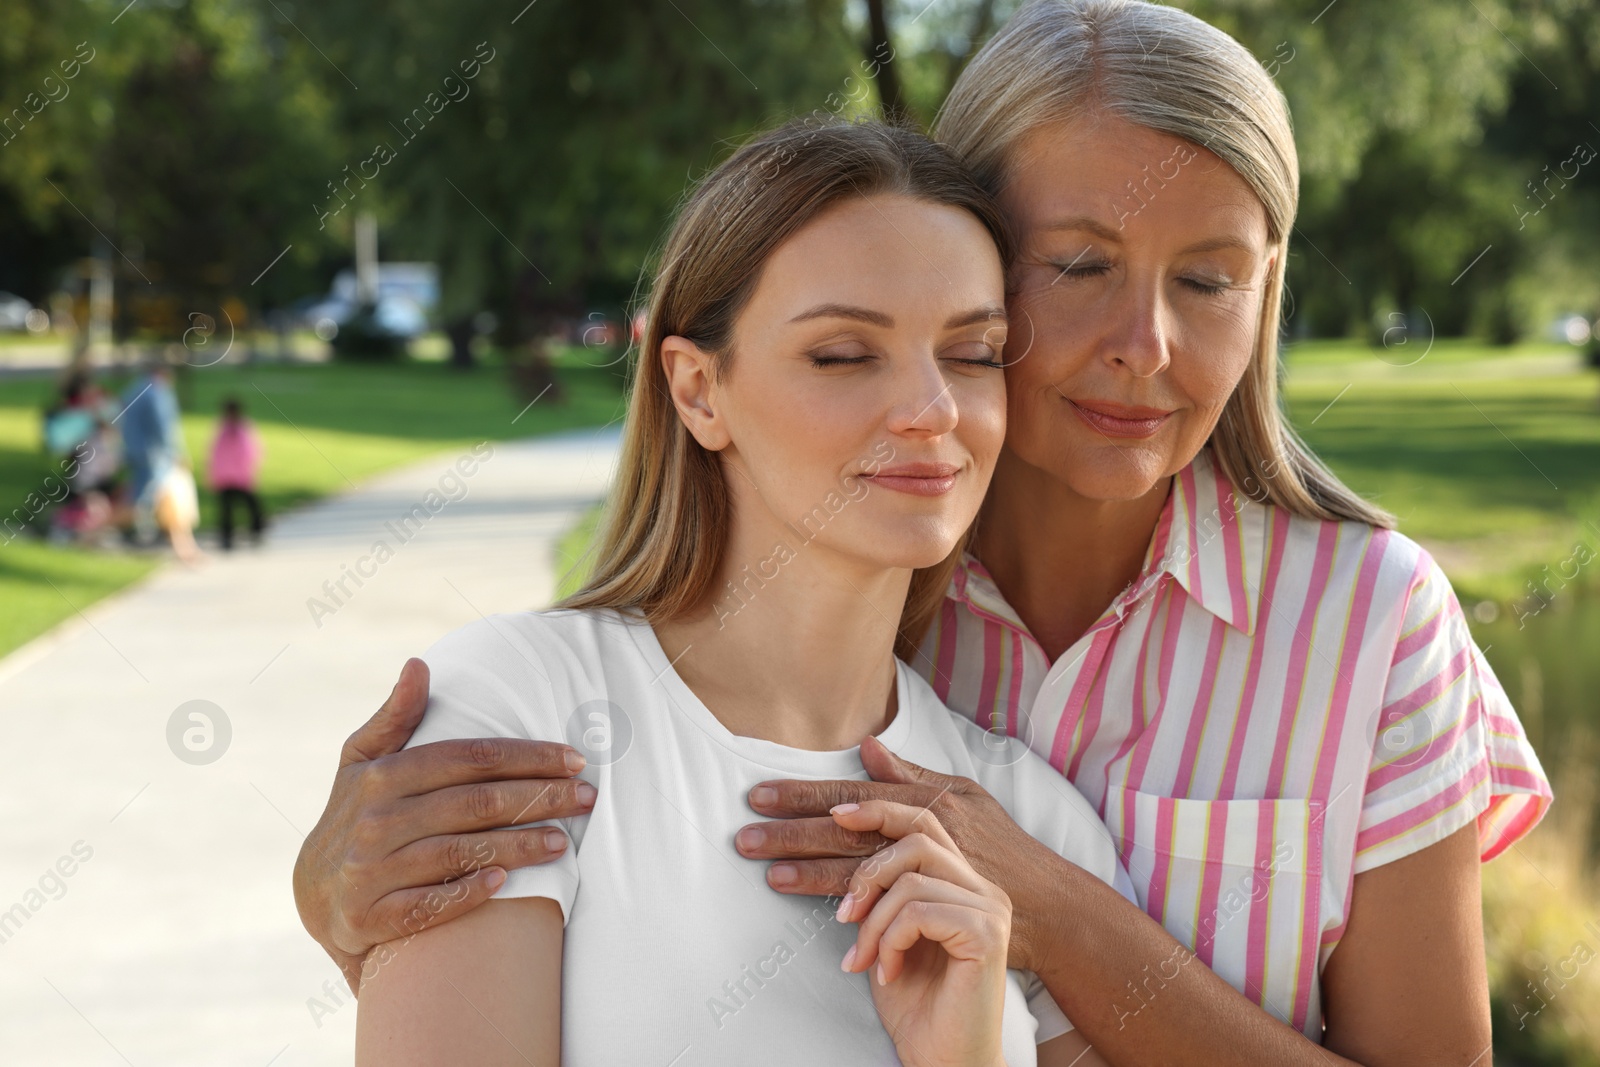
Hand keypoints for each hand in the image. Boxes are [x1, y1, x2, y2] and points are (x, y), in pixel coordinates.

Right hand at [293, 658, 597, 991]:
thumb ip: (395, 716)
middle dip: (540, 799)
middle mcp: (377, 820)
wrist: (313, 893)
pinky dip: (466, 892)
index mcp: (383, 775)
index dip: (527, 756)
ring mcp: (372, 871)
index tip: (575, 759)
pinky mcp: (372, 918)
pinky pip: (427, 906)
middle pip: (475, 803)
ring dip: (518, 846)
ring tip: (564, 842)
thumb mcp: (363, 759)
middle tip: (588, 798)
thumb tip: (418, 664)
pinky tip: (504, 882)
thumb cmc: (356, 812)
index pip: (469, 758)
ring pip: (459, 852)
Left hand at [736, 734, 1073, 971]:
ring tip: (766, 872)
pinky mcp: (949, 903)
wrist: (1049, 905)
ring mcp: (939, 867)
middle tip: (745, 835)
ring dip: (811, 870)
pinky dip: (859, 906)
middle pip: (850, 827)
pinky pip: (894, 903)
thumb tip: (869, 746)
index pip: (854, 794)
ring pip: (863, 866)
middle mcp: (929, 828)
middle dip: (793, 830)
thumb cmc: (1002, 851)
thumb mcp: (965, 799)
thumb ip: (912, 777)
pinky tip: (827, 910)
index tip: (761, 796)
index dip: (806, 795)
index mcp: (926, 799)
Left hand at [834, 800, 1010, 1066]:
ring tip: (862, 958)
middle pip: (917, 838)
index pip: (924, 824)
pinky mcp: (985, 933)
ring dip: (873, 920)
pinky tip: (887, 972)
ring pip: (911, 878)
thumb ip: (879, 890)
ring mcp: (989, 908)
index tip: (835, 816)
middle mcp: (983, 888)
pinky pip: (919, 911)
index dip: (878, 811)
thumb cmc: (917, 1004)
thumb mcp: (886, 933)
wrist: (944, 1060)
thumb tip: (838, 840)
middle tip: (842, 916)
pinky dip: (890, 940)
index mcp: (962, 883)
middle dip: (866, 872)